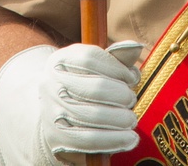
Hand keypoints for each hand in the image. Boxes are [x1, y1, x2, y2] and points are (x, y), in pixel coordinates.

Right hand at [39, 41, 141, 161]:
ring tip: (131, 119)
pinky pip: (90, 141)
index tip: (131, 77)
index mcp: (60, 60)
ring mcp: (52, 112)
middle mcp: (51, 83)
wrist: (53, 114)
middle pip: (95, 88)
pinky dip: (114, 140)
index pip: (90, 58)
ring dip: (120, 119)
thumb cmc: (81, 85)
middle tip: (132, 100)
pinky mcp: (57, 138)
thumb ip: (115, 58)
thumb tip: (136, 47)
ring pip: (93, 115)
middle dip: (121, 95)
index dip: (116, 67)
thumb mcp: (93, 68)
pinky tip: (129, 138)